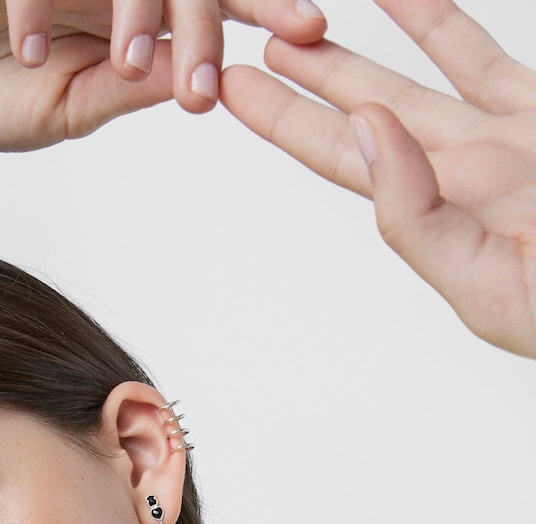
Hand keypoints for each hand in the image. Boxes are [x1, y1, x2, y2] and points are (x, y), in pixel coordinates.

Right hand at [0, 0, 326, 151]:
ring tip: (127, 68)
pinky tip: (31, 53)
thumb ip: (125, 90)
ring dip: (133, 6)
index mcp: (135, 2)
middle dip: (205, 14)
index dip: (265, 1)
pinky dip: (37, 4)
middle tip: (213, 71)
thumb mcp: (66, 108)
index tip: (311, 28)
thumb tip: (193, 78)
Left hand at [221, 0, 535, 358]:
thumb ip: (415, 215)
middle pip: (367, 109)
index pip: (339, 158)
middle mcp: (464, 168)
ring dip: (371, 42)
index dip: (284, 121)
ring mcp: (513, 134)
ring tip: (312, 15)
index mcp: (435, 212)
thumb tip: (367, 130)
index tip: (230, 88)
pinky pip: (493, 53)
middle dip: (309, 75)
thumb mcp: (483, 281)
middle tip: (252, 35)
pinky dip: (451, 23)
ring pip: (427, 71)